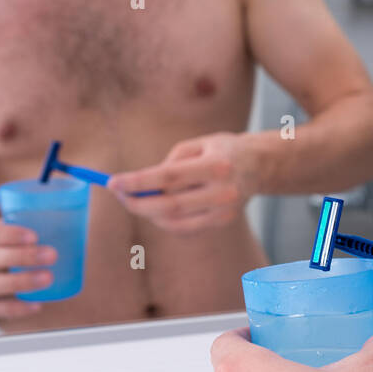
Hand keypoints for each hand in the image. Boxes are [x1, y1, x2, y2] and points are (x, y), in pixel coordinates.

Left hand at [107, 133, 258, 232]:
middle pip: (170, 205)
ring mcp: (224, 211)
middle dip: (137, 202)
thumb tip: (141, 185)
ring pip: (174, 221)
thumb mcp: (199, 143)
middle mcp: (223, 191)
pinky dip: (165, 220)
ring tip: (137, 199)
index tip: (113, 182)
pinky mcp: (222, 222)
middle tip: (118, 194)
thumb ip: (171, 162)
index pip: (170, 177)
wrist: (259, 165)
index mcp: (217, 165)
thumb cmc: (222, 150)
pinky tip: (158, 207)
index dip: (138, 182)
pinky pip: (184, 227)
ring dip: (148, 212)